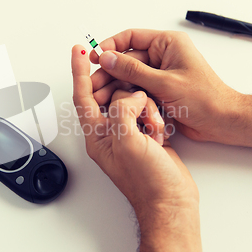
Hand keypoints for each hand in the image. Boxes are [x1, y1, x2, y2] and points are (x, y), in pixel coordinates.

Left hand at [71, 43, 198, 224]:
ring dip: (146, 109)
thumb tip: (131, 96)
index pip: (83, 95)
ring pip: (133, 102)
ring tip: (153, 129)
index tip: (79, 50)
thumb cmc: (148, 183)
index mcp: (97, 135)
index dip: (79, 71)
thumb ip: (122, 111)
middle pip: (112, 95)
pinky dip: (156, 118)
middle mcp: (110, 132)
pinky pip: (148, 112)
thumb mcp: (128, 142)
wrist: (172, 201)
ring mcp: (128, 134)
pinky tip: (160, 134)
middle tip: (140, 104)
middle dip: (128, 96)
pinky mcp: (146, 135)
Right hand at [91, 29, 240, 143]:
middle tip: (93, 83)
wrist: (221, 122)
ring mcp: (159, 74)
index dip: (110, 46)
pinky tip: (113, 103)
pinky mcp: (157, 90)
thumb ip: (133, 70)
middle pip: (126, 59)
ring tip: (100, 97)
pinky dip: (125, 96)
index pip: (131, 38)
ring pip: (128, 77)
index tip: (95, 57)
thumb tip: (108, 58)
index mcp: (167, 44)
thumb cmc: (205, 99)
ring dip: (114, 86)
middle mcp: (162, 56)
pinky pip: (135, 89)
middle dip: (109, 72)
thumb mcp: (165, 82)